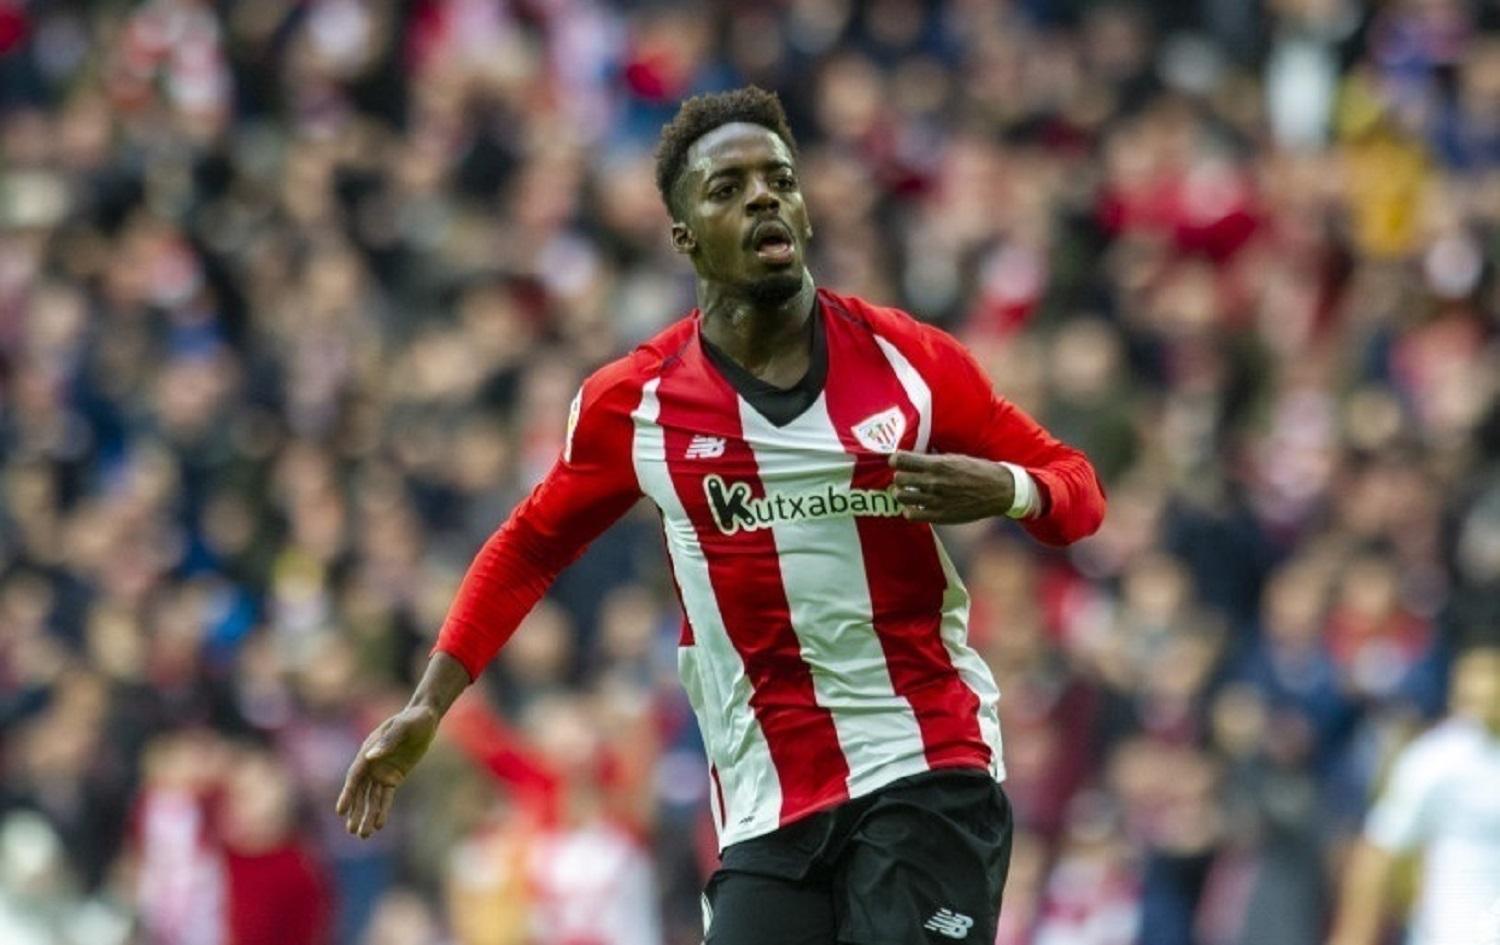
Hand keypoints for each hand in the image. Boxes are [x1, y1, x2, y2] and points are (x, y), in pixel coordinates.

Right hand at [335, 704, 439, 837]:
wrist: (425, 717)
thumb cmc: (413, 719)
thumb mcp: (403, 727)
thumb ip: (388, 741)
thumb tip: (371, 757)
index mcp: (368, 750)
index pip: (356, 776)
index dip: (348, 794)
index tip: (340, 811)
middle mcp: (371, 763)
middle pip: (360, 791)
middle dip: (355, 811)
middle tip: (351, 830)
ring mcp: (381, 771)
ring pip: (371, 798)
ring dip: (366, 815)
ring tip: (362, 835)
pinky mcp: (394, 777)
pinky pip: (386, 796)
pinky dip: (382, 810)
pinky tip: (379, 825)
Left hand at [889, 451, 1014, 523]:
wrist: (999, 490)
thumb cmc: (978, 471)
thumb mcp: (955, 458)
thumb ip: (933, 460)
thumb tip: (915, 456)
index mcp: (936, 464)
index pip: (901, 460)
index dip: (895, 460)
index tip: (897, 461)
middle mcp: (933, 482)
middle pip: (898, 479)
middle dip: (900, 477)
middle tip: (905, 478)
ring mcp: (935, 500)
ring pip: (901, 496)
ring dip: (902, 493)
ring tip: (908, 492)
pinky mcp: (939, 516)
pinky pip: (911, 514)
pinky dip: (910, 510)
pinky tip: (916, 507)